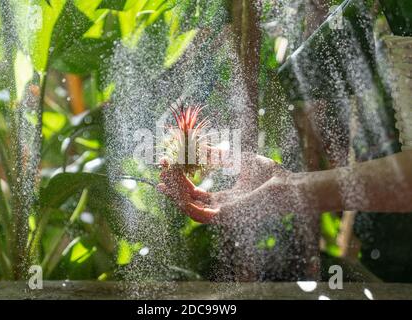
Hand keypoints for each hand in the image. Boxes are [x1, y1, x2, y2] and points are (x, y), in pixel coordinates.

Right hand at [157, 152, 290, 223]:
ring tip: (165, 176)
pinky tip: (176, 186)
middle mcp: (221, 210)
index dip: (179, 183)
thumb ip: (218, 155)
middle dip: (172, 186)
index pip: (195, 194)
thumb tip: (199, 146)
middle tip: (160, 171)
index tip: (167, 169)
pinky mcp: (225, 217)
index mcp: (224, 200)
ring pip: (189, 207)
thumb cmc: (269, 173)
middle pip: (188, 201)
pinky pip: (197, 212)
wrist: (287, 184)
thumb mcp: (237, 159)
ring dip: (174, 192)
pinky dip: (184, 200)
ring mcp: (222, 216)